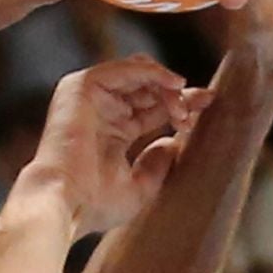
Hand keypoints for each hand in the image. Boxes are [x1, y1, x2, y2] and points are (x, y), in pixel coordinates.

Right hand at [23, 56, 205, 236]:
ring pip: (139, 74)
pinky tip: (173, 84)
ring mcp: (90, 98)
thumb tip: (173, 143)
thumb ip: (157, 165)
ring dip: (166, 85)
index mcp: (111, 134)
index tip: (208, 104)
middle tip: (203, 103)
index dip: (180, 103)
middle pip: (148, 88)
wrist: (63, 201)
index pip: (152, 108)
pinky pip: (125, 67)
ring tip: (181, 107)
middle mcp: (101, 113)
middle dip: (178, 93)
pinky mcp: (82, 87)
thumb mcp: (139, 189)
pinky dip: (153, 71)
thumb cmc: (93, 204)